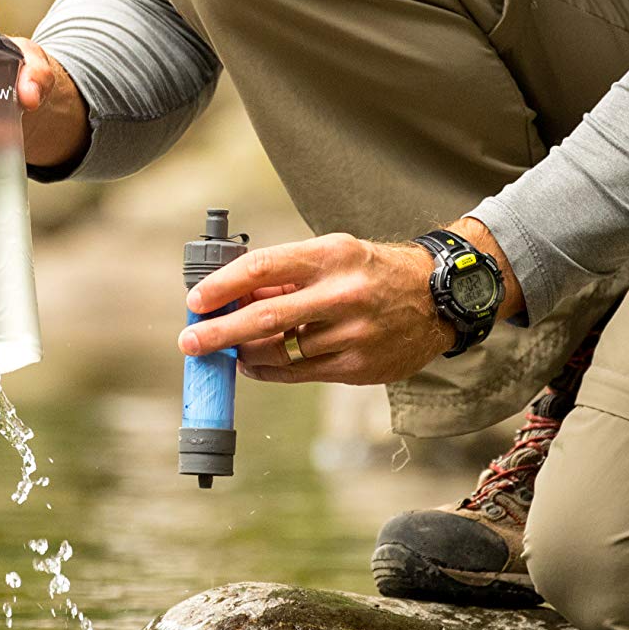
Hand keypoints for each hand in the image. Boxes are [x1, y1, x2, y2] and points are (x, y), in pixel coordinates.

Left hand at [178, 232, 457, 385]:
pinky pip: (298, 374)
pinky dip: (268, 371)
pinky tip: (253, 364)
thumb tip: (230, 295)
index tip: (195, 301)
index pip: (263, 267)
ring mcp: (352, 334)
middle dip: (219, 332)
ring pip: (278, 352)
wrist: (438, 299)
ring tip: (229, 350)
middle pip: (264, 317)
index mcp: (332, 255)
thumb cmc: (373, 272)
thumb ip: (285, 275)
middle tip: (189, 342)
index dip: (222, 285)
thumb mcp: (334, 255)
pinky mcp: (358, 367)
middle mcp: (343, 294)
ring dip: (244, 353)